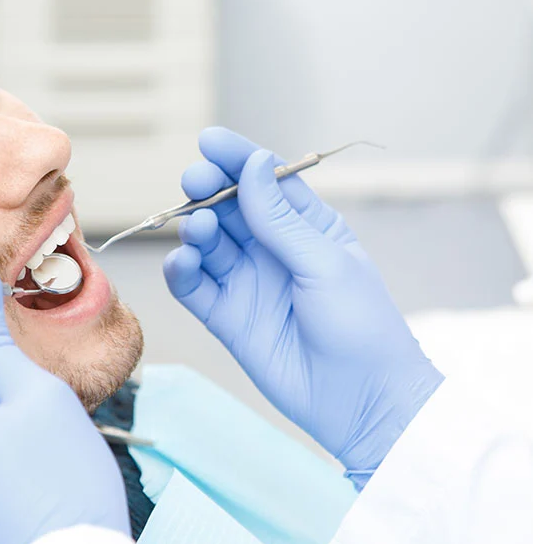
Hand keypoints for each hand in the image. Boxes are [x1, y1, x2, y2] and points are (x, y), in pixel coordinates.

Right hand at [164, 128, 443, 487]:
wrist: (361, 401)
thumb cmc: (360, 326)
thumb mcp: (325, 264)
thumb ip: (281, 220)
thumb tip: (254, 166)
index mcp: (308, 228)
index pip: (267, 182)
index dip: (238, 159)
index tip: (210, 142)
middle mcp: (273, 251)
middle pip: (230, 208)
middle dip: (209, 190)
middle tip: (195, 181)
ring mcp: (247, 284)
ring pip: (208, 244)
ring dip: (196, 230)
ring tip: (199, 230)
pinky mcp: (227, 318)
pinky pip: (194, 287)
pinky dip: (182, 272)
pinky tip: (182, 264)